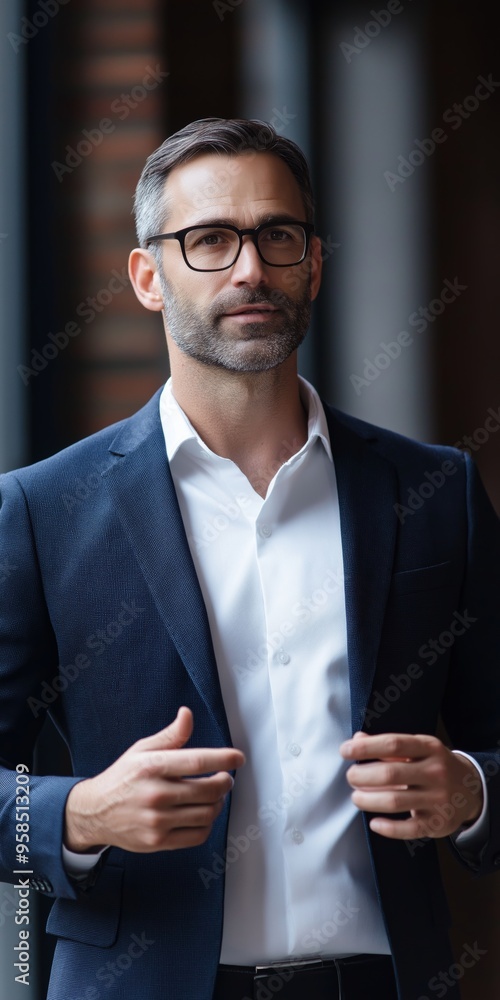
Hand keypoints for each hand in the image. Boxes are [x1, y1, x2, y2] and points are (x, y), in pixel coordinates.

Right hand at [64, 707, 244, 852]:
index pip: (197, 761)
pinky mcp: (158, 841)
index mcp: (152, 766)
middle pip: (208, 790)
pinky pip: (197, 835)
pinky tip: (203, 813)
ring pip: (206, 814)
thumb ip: (170, 735)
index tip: (238, 758)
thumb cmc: (123, 778)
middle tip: (224, 778)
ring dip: (218, 803)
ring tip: (214, 795)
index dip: (223, 759)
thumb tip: (187, 714)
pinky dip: (208, 824)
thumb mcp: (142, 750)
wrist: (95, 812)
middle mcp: (155, 793)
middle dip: (224, 782)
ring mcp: (157, 820)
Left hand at [339, 732, 482, 838]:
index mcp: (429, 748)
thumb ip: (388, 746)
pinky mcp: (438, 823)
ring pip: (395, 801)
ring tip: (356, 798)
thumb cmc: (435, 765)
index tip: (345, 750)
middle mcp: (436, 772)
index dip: (365, 747)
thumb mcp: (418, 749)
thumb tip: (357, 739)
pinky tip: (374, 823)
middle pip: (390, 773)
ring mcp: (438, 799)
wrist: (471, 790)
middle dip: (362, 776)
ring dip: (368, 800)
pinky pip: (408, 829)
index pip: (393, 744)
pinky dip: (388, 828)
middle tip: (350, 777)